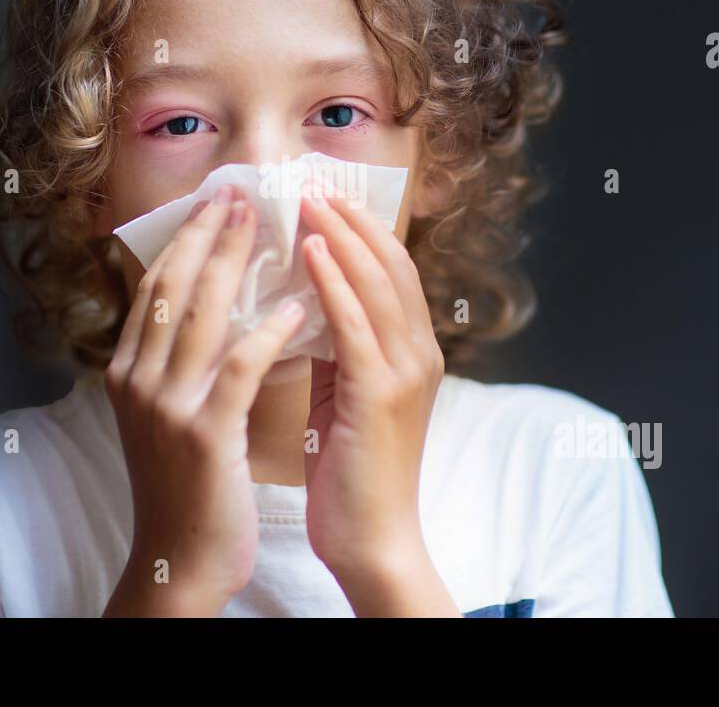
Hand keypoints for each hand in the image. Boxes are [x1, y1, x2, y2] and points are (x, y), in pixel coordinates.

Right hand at [101, 185, 307, 616]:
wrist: (181, 560)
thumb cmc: (186, 486)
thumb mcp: (168, 416)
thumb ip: (179, 364)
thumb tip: (212, 305)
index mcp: (129, 373)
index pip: (155, 288)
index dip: (185, 240)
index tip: (214, 202)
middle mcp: (138, 382)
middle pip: (173, 288)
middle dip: (208, 235)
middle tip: (240, 193)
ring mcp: (167, 408)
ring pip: (201, 315)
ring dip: (235, 263)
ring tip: (266, 225)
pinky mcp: (205, 435)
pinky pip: (239, 368)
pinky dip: (266, 332)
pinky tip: (293, 306)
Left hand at [297, 189, 448, 605]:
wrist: (371, 539)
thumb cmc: (350, 470)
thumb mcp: (343, 393)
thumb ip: (333, 346)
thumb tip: (299, 298)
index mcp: (412, 352)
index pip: (391, 271)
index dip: (361, 227)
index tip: (324, 192)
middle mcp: (419, 354)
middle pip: (390, 265)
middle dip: (351, 217)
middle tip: (314, 179)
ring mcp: (405, 373)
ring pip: (376, 284)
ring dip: (340, 234)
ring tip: (308, 197)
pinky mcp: (380, 395)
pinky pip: (355, 324)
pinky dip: (335, 281)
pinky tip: (310, 250)